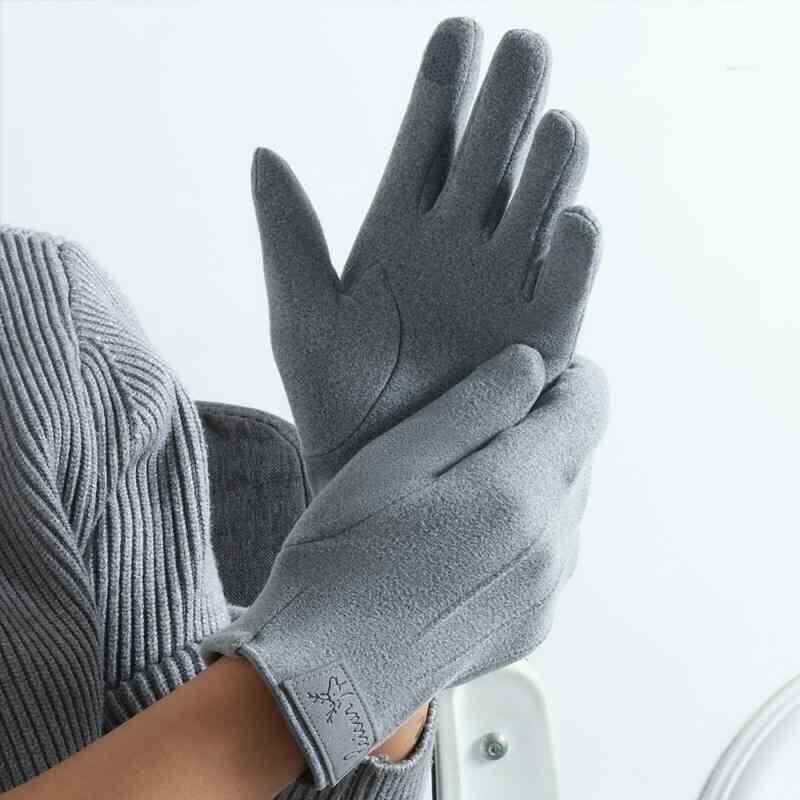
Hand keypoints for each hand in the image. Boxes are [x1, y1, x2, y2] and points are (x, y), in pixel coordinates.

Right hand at [203, 345, 607, 787]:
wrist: (327, 674)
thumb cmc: (342, 556)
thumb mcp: (393, 460)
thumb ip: (473, 406)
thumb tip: (531, 364)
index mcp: (516, 491)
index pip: (588, 407)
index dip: (566, 374)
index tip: (524, 369)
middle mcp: (550, 544)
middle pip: (578, 453)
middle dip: (543, 425)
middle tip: (476, 424)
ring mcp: (546, 591)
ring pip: (567, 504)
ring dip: (534, 477)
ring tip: (464, 483)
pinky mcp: (534, 624)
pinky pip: (551, 553)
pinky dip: (526, 528)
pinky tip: (465, 536)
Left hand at [253, 18, 599, 489]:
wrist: (376, 475)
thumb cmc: (334, 401)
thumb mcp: (301, 317)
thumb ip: (288, 237)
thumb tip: (263, 150)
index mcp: (402, 229)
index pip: (430, 140)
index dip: (444, 87)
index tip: (457, 31)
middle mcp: (462, 244)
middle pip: (494, 153)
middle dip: (508, 100)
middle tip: (519, 48)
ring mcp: (506, 283)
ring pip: (540, 201)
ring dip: (550, 160)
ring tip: (549, 120)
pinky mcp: (543, 335)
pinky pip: (566, 281)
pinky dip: (572, 249)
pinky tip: (567, 217)